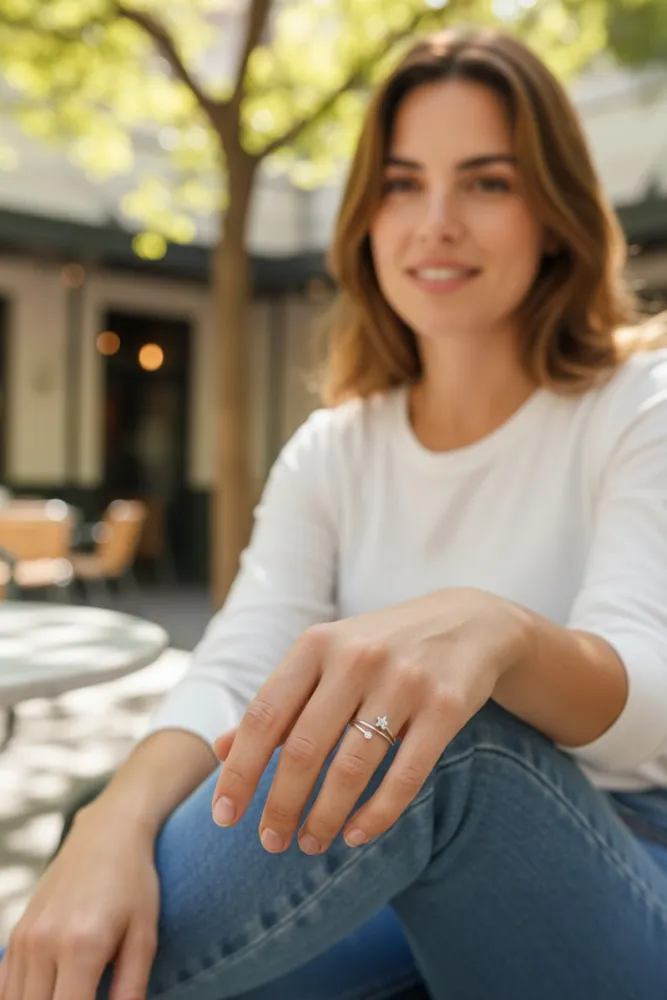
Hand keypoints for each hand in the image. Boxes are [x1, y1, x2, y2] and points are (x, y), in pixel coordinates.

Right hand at [0, 802, 158, 999]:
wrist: (106, 834)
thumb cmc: (134, 884)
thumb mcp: (145, 937)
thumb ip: (130, 990)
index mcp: (82, 946)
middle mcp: (44, 944)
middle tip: (87, 998)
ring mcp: (24, 939)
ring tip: (74, 992)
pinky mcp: (15, 936)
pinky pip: (6, 988)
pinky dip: (22, 999)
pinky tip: (50, 992)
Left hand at [211, 587, 528, 854]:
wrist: (470, 621)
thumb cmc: (380, 647)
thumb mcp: (325, 658)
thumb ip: (279, 702)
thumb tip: (222, 748)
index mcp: (317, 644)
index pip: (265, 715)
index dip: (240, 770)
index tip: (224, 816)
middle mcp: (356, 658)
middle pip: (305, 748)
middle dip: (281, 804)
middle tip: (270, 842)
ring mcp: (404, 681)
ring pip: (353, 767)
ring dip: (325, 817)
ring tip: (310, 844)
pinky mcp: (445, 706)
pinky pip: (405, 775)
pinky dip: (377, 814)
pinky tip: (357, 834)